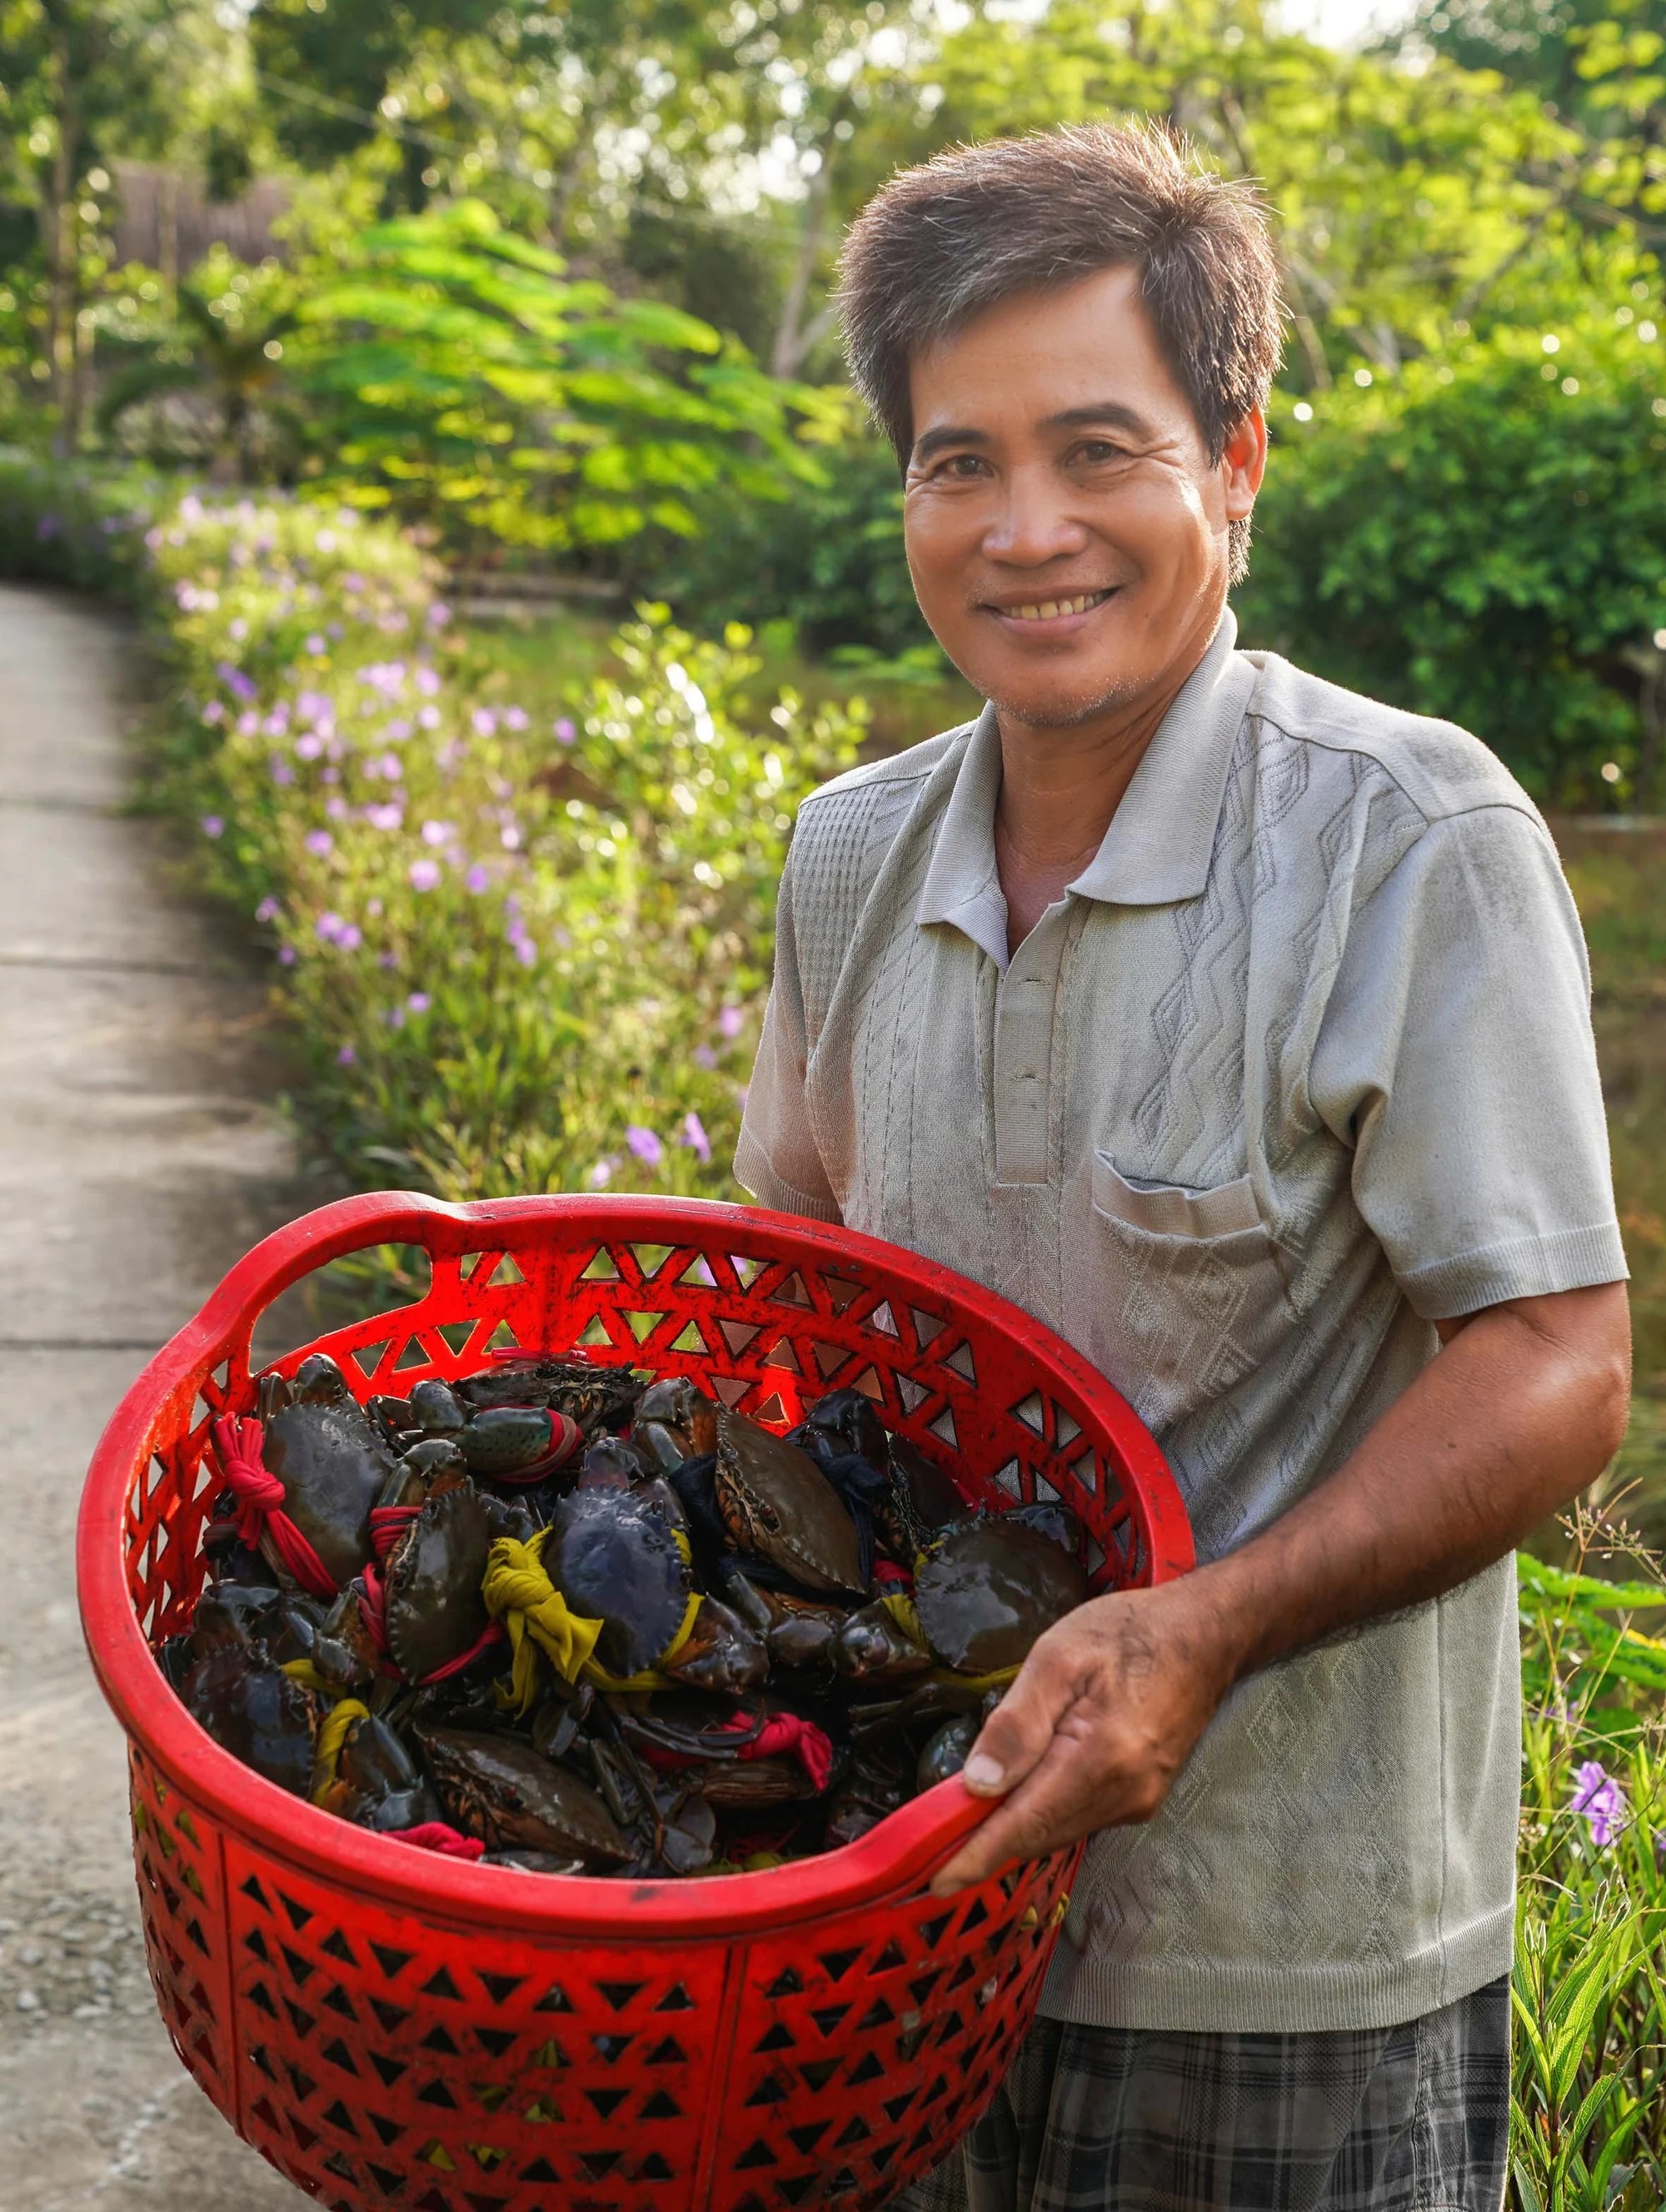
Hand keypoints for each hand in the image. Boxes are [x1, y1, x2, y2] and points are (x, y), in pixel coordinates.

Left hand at [930, 1576, 1240, 1895]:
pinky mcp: (1141, 1797)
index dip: (976, 1856)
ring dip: (1011, 1829)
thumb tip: (978, 1785)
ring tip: (961, 1821)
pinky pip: (1077, 1817)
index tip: (933, 1881)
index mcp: (1104, 1759)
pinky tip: (1015, 1796)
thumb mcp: (1059, 1657)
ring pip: (1057, 1830)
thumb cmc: (1130, 1633)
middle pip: (1039, 1836)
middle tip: (929, 1847)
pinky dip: (1040, 1814)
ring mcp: (1139, 1801)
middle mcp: (1126, 1795)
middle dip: (983, 1844)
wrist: (1205, 1636)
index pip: (1026, 1824)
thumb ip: (1018, 1723)